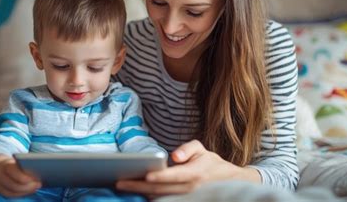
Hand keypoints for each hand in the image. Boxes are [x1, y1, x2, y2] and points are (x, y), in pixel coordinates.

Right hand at [0, 154, 41, 196]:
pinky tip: (30, 190)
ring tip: (36, 187)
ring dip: (26, 191)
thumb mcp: (17, 160)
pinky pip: (11, 195)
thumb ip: (25, 164)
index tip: (36, 179)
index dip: (25, 178)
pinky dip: (21, 193)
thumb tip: (40, 170)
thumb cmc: (12, 163)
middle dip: (28, 186)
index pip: (14, 172)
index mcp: (5, 166)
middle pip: (13, 185)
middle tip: (39, 184)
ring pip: (12, 192)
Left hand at [116, 140, 260, 196]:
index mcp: (195, 174)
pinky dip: (148, 197)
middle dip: (138, 186)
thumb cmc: (211, 164)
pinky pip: (163, 201)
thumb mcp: (202, 150)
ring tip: (122, 186)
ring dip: (139, 193)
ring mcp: (186, 199)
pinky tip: (134, 191)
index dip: (160, 176)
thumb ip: (188, 149)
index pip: (174, 176)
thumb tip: (174, 156)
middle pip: (160, 190)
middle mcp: (189, 189)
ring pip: (159, 198)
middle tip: (119, 182)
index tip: (145, 175)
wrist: (228, 183)